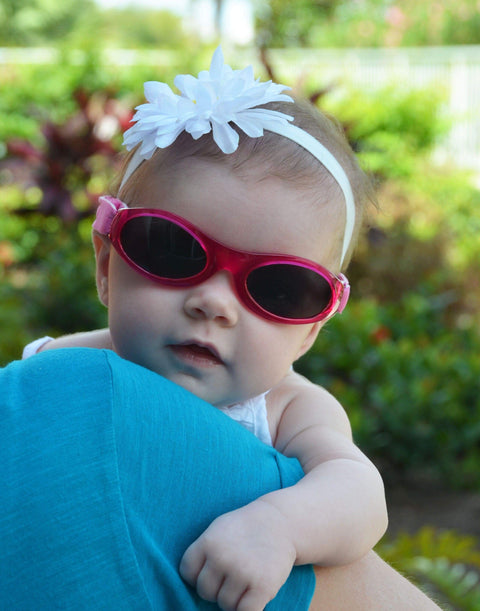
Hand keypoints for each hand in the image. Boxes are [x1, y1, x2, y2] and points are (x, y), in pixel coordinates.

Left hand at [179, 499, 296, 610]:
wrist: (281, 521)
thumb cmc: (246, 528)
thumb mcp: (218, 529)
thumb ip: (203, 553)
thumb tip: (191, 582)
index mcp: (208, 542)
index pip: (187, 572)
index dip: (197, 575)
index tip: (212, 571)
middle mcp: (222, 558)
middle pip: (205, 592)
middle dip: (217, 588)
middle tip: (232, 576)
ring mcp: (242, 573)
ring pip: (225, 605)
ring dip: (234, 598)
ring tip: (245, 581)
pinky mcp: (262, 586)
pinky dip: (249, 608)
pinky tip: (254, 594)